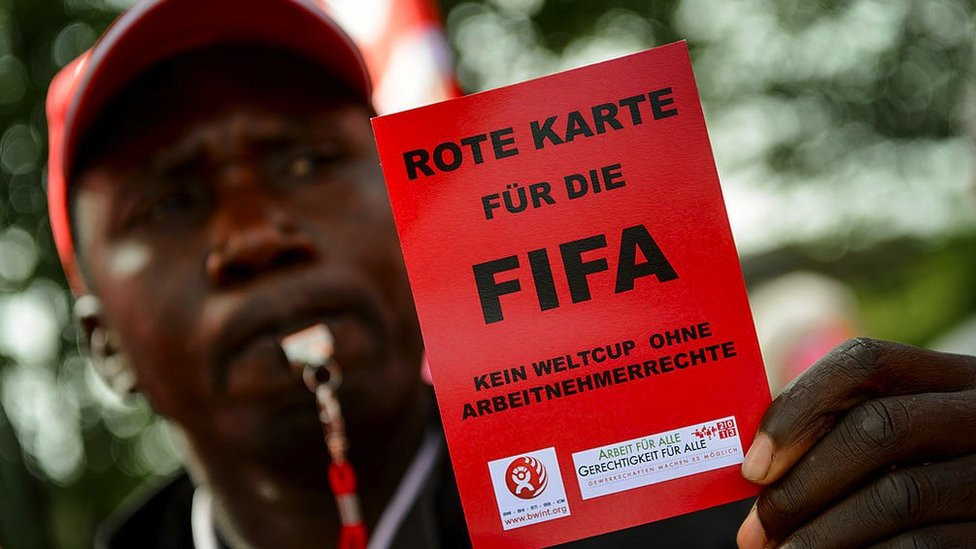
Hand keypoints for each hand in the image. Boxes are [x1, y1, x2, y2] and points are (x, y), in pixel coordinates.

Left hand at [736, 338, 975, 547]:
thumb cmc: (916, 476)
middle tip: (756, 530)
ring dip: (823, 533)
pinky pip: (923, 545)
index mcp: (946, 378)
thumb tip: (757, 467)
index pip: (863, 362)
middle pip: (877, 429)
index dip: (799, 408)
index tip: (753, 467)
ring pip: (896, 496)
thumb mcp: (893, 442)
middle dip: (802, 485)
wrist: (974, 520)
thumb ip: (836, 435)